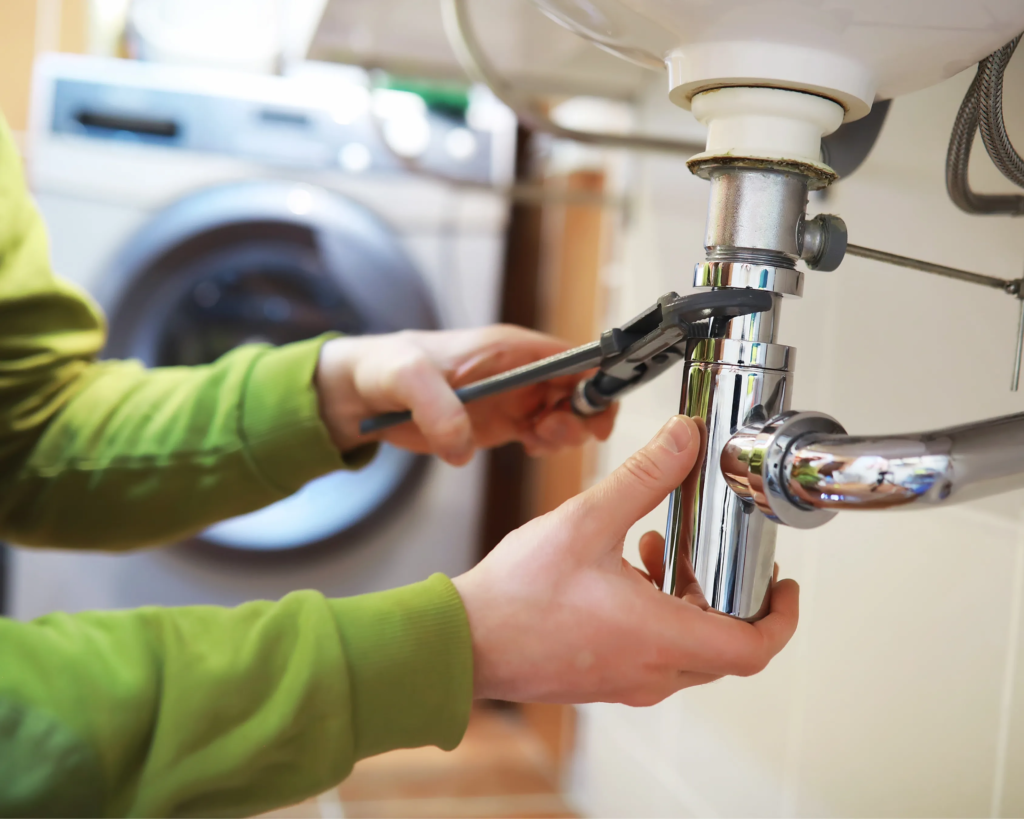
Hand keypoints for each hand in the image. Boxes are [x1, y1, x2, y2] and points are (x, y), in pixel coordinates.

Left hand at [315, 326, 616, 464]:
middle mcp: (520, 371)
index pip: (573, 356)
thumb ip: (435, 406)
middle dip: (582, 414)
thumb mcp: (405, 378)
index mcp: (508, 347)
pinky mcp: (502, 423)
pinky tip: (528, 448)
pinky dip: (545, 445)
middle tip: (549, 433)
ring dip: (564, 433)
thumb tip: (462, 446)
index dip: (596, 380)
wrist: (362, 393)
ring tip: (535, 441)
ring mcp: (514, 398)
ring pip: (566, 415)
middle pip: (580, 389)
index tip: (595, 412)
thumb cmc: (385, 368)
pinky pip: (542, 435)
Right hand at [452, 415, 798, 704]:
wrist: (461, 642)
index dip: (781, 617)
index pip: (753, 648)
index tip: (783, 587)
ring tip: (659, 549)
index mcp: (658, 637)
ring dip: (688, 599)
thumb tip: (684, 440)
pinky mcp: (603, 678)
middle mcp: (650, 671)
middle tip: (716, 555)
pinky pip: (653, 653)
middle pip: (724, 646)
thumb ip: (643, 477)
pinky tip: (624, 569)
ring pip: (688, 649)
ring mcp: (626, 680)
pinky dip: (658, 614)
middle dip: (728, 595)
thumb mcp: (587, 521)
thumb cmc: (516, 597)